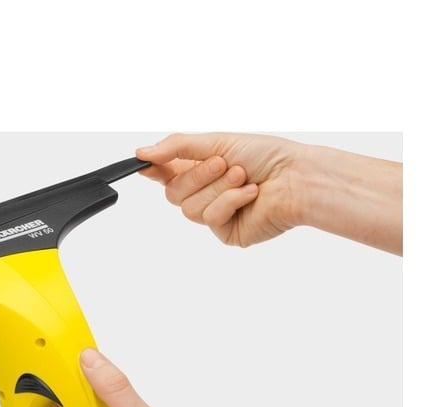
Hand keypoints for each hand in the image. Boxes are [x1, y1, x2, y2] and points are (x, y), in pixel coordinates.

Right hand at [137, 133, 402, 253]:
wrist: (296, 178)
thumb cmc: (266, 156)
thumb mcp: (216, 141)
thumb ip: (176, 147)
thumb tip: (141, 155)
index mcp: (202, 168)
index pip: (167, 172)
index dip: (154, 169)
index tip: (144, 165)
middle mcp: (206, 192)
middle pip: (173, 193)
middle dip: (198, 176)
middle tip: (225, 163)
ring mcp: (216, 215)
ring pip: (189, 209)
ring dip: (217, 188)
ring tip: (242, 178)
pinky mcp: (228, 232)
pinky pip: (211, 218)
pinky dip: (230, 202)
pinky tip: (251, 195)